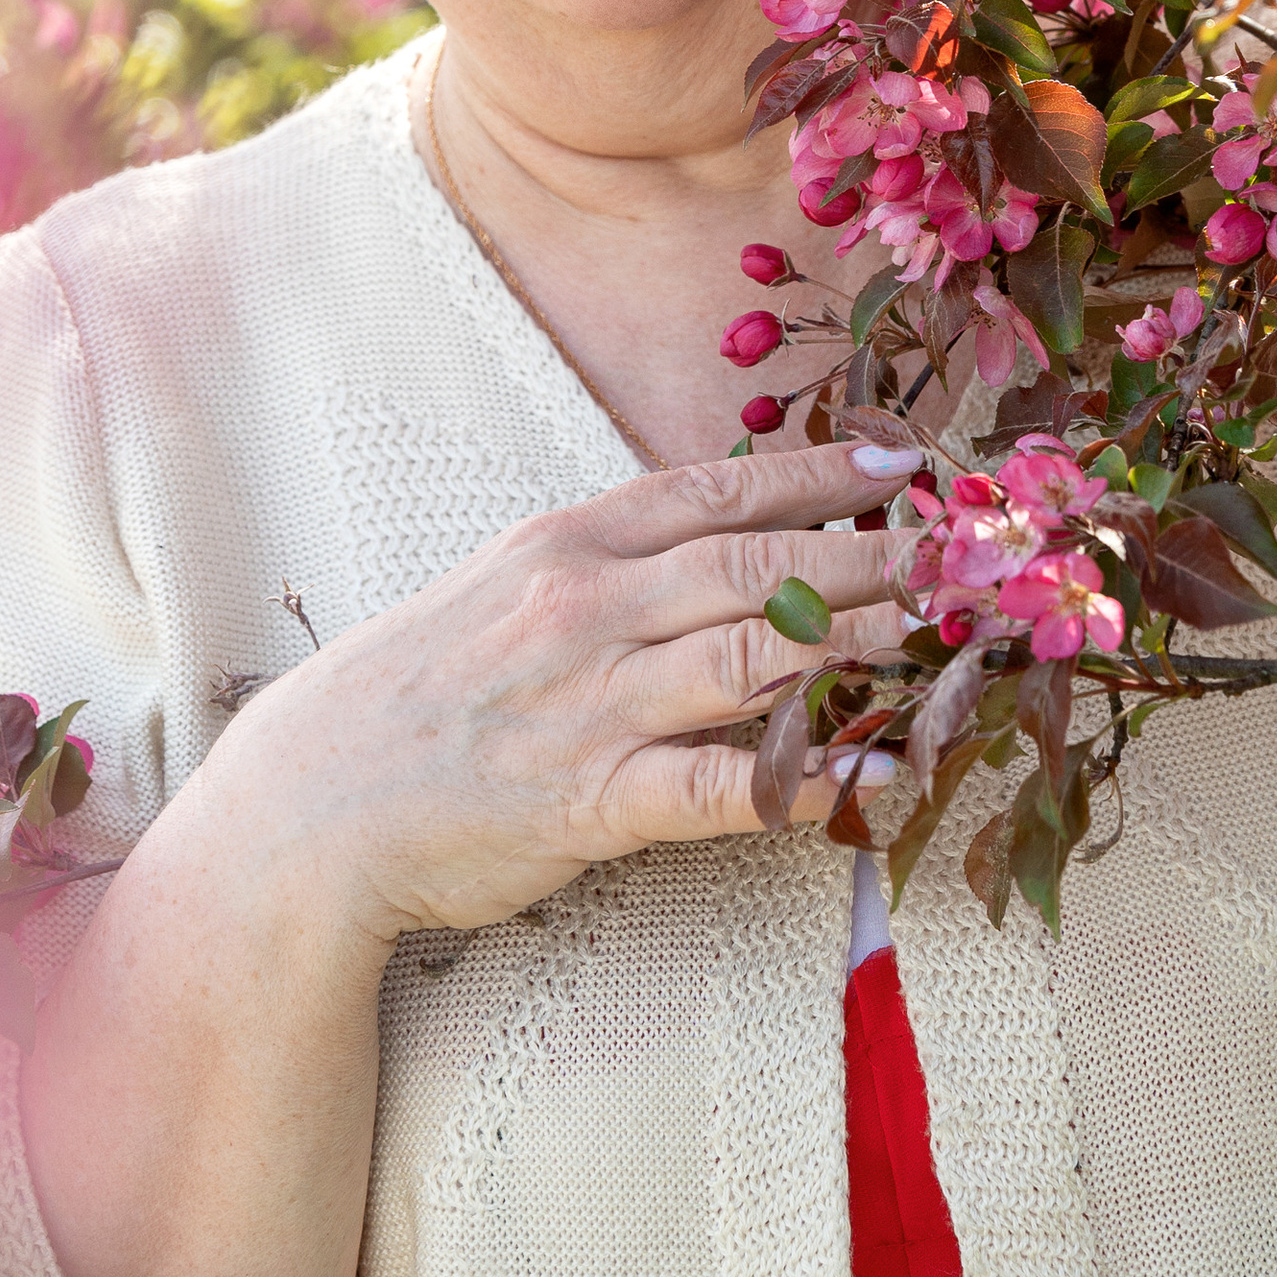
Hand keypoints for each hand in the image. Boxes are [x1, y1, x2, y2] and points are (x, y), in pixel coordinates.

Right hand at [199, 438, 917, 965]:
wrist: (305, 810)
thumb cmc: (410, 701)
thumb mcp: (495, 594)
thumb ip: (602, 568)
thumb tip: (714, 545)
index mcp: (564, 548)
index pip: (716, 491)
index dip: (822, 476)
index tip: (910, 467)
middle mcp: (584, 609)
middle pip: (759, 562)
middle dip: (878, 553)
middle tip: (972, 550)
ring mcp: (590, 705)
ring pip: (756, 654)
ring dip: (866, 641)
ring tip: (953, 633)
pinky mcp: (591, 803)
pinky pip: (722, 787)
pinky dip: (810, 782)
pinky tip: (880, 778)